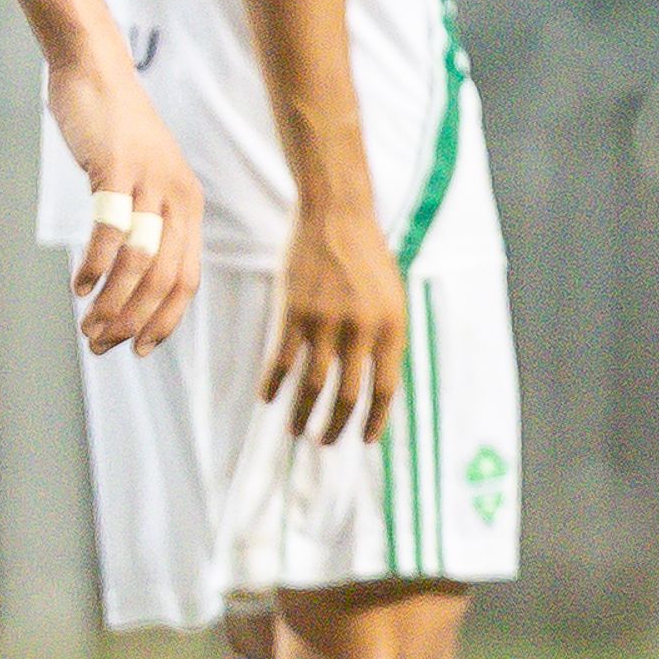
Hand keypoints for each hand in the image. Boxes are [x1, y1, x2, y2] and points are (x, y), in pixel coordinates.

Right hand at [47, 53, 204, 353]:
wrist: (95, 70)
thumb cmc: (113, 127)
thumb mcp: (142, 176)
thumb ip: (144, 218)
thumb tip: (129, 269)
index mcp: (189, 206)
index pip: (187, 280)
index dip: (164, 321)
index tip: (138, 348)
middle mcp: (178, 198)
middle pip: (163, 279)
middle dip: (134, 321)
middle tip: (101, 344)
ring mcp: (149, 183)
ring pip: (139, 261)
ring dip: (113, 302)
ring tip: (88, 325)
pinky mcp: (117, 168)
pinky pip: (109, 228)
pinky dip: (95, 264)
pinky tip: (79, 285)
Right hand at [263, 192, 405, 444]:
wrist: (337, 216)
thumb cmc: (368, 256)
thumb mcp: (392, 298)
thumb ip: (385, 337)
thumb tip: (374, 380)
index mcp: (392, 329)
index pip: (385, 389)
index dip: (375, 420)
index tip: (364, 440)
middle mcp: (362, 331)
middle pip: (349, 394)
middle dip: (336, 425)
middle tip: (325, 443)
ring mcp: (326, 322)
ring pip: (314, 383)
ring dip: (304, 411)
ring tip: (296, 430)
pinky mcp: (295, 311)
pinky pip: (283, 357)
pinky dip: (274, 381)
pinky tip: (267, 397)